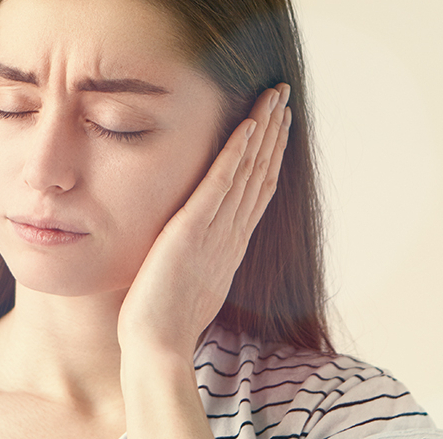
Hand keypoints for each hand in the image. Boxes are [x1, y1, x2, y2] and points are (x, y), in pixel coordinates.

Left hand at [117, 83, 291, 356]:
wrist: (157, 345)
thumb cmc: (162, 320)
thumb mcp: (188, 280)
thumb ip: (197, 257)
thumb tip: (194, 247)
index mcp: (230, 244)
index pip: (257, 190)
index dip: (270, 155)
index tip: (278, 125)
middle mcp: (231, 234)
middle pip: (261, 173)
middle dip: (274, 133)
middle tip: (284, 97)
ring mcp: (216, 231)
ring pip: (249, 171)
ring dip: (262, 132)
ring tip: (273, 98)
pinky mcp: (193, 230)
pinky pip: (221, 184)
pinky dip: (236, 153)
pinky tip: (247, 126)